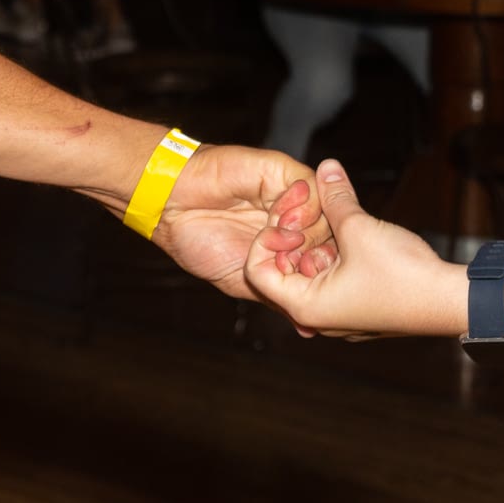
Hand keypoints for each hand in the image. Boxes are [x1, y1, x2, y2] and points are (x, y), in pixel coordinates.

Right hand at [149, 142, 316, 299]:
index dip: (321, 270)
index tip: (308, 281)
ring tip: (284, 242)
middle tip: (299, 263)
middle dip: (318, 253)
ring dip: (309, 232)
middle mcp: (293, 216)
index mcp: (288, 241)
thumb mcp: (248, 281)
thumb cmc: (201, 243)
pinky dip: (303, 207)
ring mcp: (288, 193)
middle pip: (331, 233)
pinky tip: (281, 220)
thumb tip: (309, 330)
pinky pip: (310, 188)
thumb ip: (280, 298)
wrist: (172, 211)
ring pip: (325, 212)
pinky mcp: (281, 172)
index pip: (324, 254)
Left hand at [244, 157, 459, 339]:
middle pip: (281, 275)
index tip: (290, 220)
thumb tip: (325, 167)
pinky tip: (353, 243)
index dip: (266, 240)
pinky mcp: (358, 311)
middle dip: (293, 242)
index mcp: (305, 306)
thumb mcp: (360, 228)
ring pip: (309, 278)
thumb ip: (336, 197)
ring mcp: (339, 318)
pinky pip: (332, 285)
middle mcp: (316, 318)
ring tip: (337, 230)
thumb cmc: (405, 275)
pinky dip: (335, 262)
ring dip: (316, 249)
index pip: (256, 273)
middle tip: (312, 217)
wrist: (451, 301)